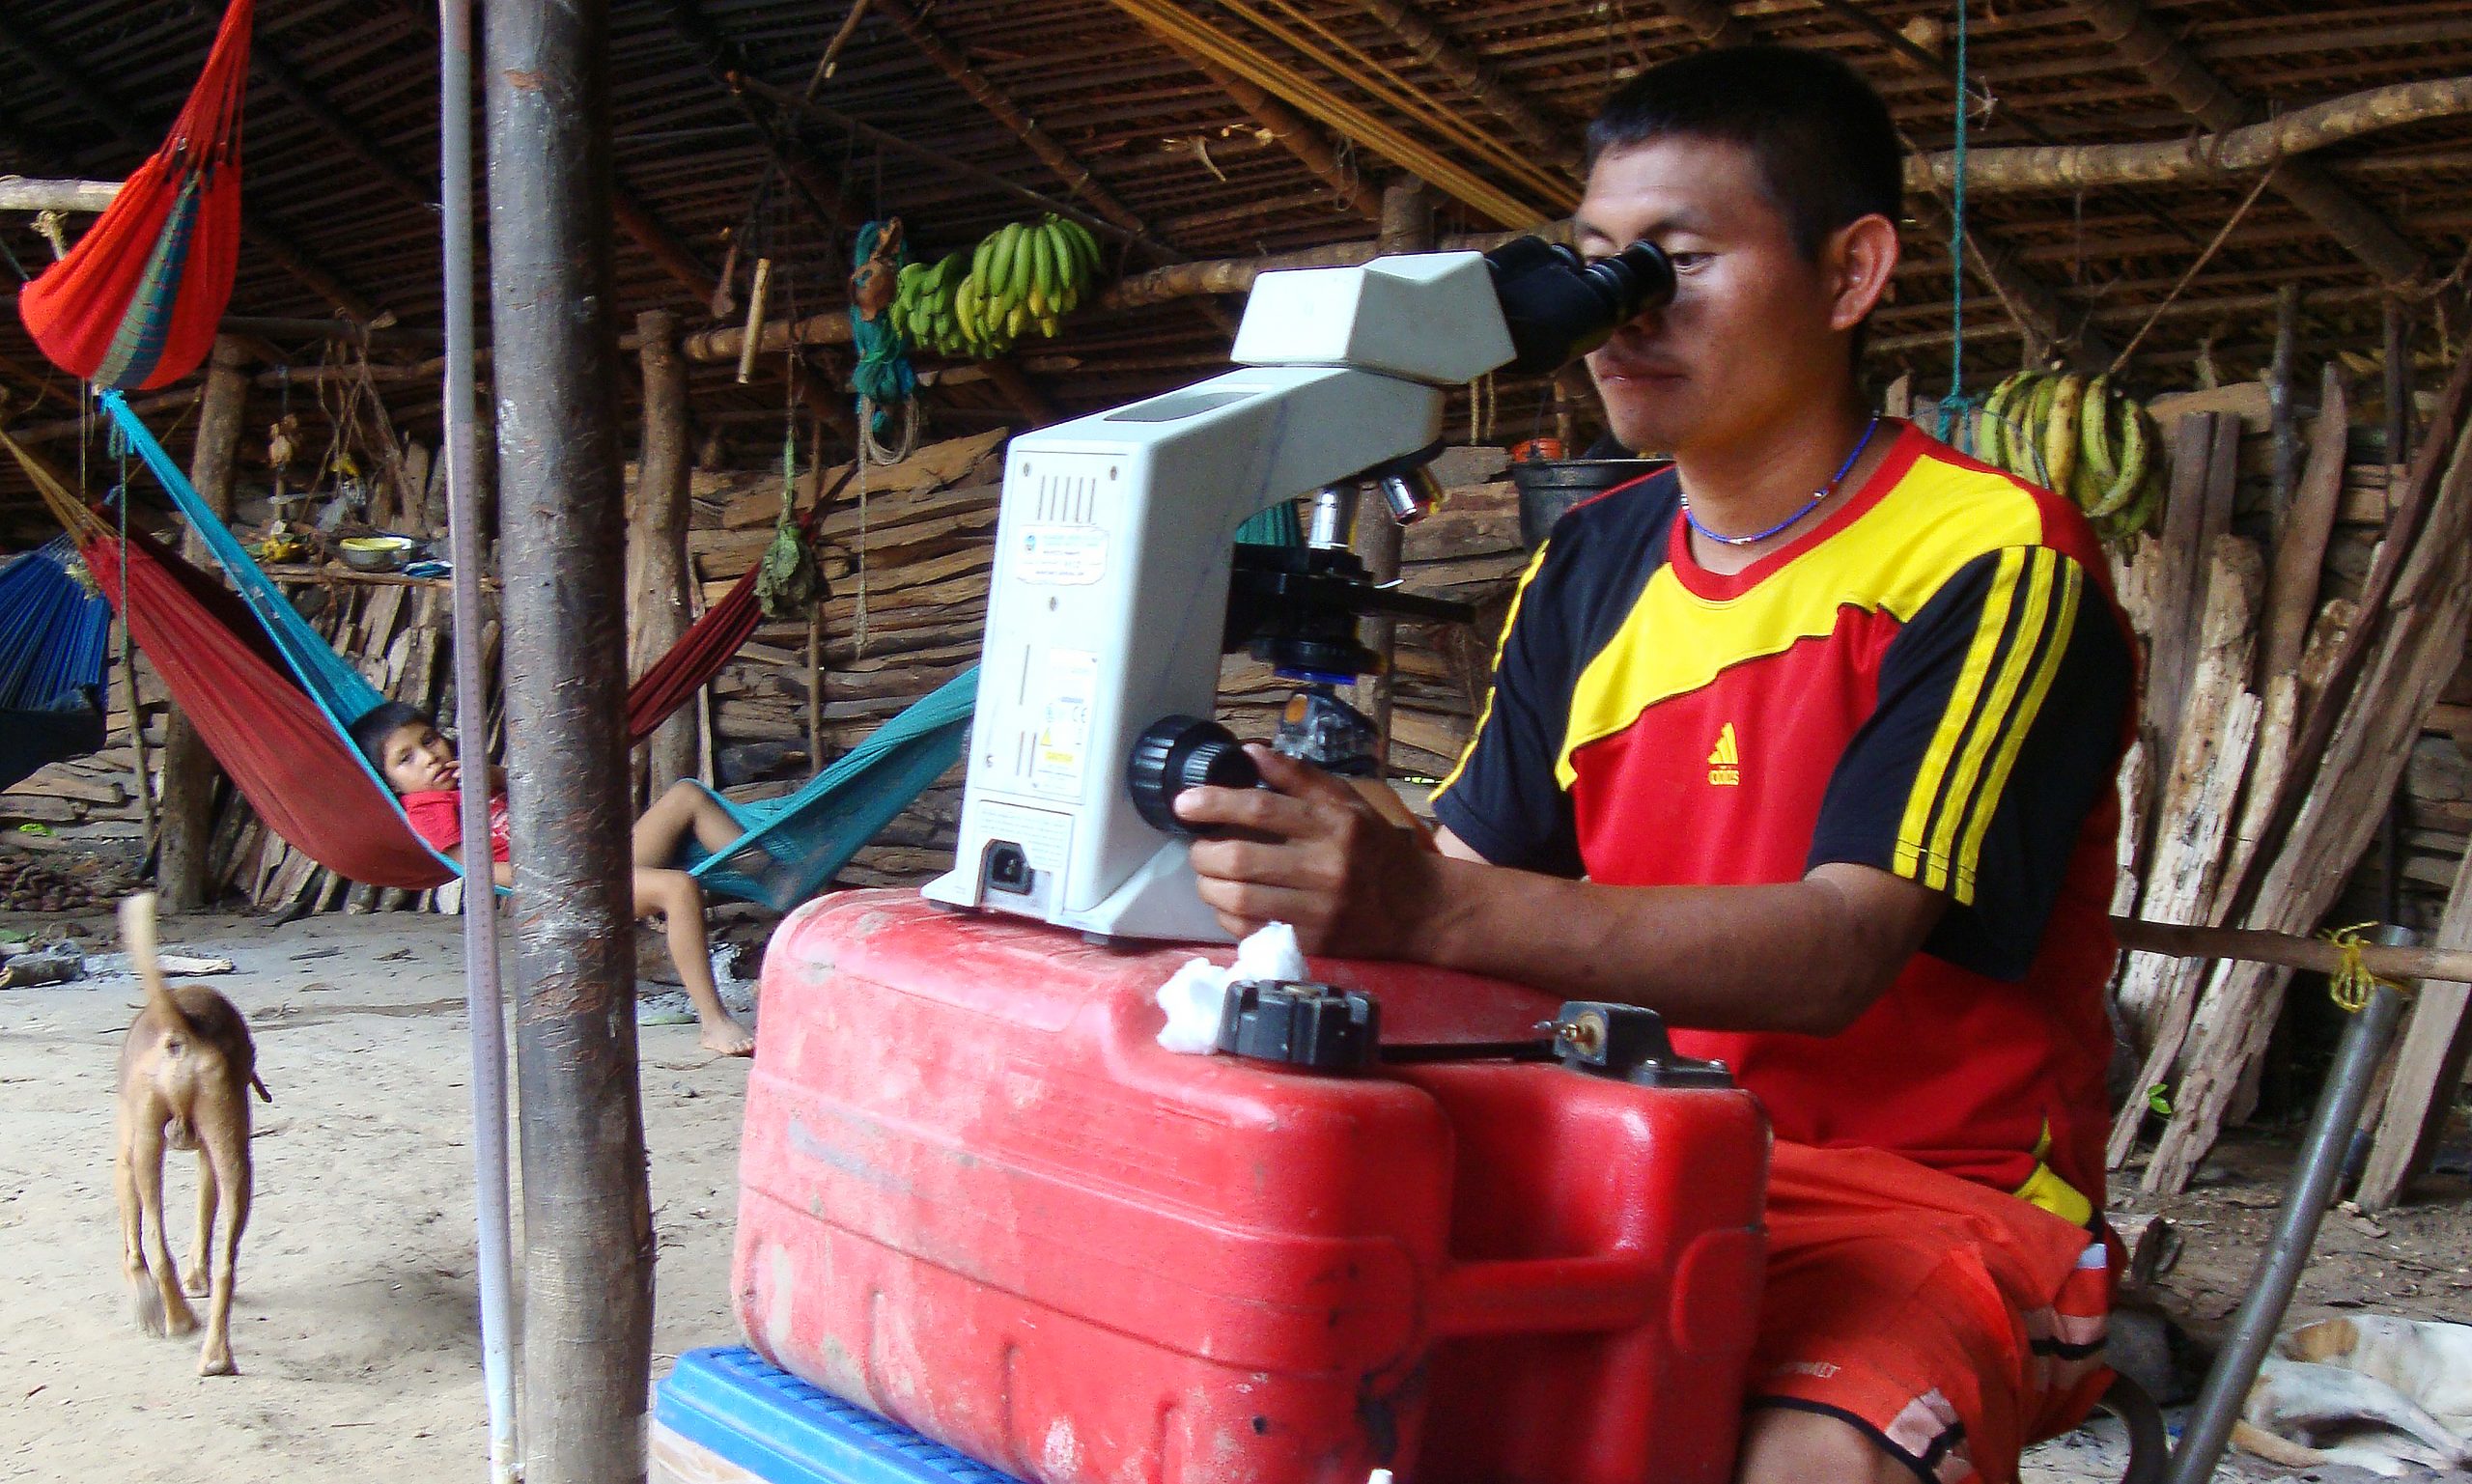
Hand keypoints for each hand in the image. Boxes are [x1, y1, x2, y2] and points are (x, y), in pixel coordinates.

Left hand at [1172, 745, 1440, 956]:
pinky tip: (1230, 903)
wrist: (1419, 908)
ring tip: (1208, 875)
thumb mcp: (1348, 802)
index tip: (1184, 803)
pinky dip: (1228, 916)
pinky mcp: (1313, 944)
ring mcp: (1319, 911)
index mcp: (1334, 825)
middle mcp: (1326, 868)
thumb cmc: (1376, 848)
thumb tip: (1248, 752)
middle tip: (1198, 847)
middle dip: (1204, 852)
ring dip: (1209, 886)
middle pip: (1241, 859)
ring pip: (1239, 899)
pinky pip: (1252, 931)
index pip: (1261, 809)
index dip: (1215, 803)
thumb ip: (1299, 777)